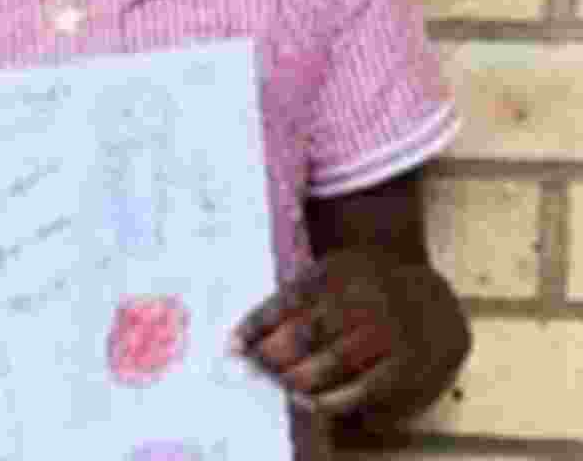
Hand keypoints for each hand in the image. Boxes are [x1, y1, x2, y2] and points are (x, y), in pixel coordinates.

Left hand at [233, 248, 412, 415]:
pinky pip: (361, 390)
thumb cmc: (371, 285)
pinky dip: (330, 401)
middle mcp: (368, 299)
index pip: (289, 299)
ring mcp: (390, 334)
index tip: (234, 345)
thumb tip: (249, 332)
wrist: (437, 300)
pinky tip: (310, 401)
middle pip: (306, 334)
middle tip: (255, 369)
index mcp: (344, 270)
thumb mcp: (338, 270)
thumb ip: (299, 291)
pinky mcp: (408, 367)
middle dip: (272, 356)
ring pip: (331, 364)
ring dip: (296, 380)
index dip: (257, 325)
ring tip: (279, 384)